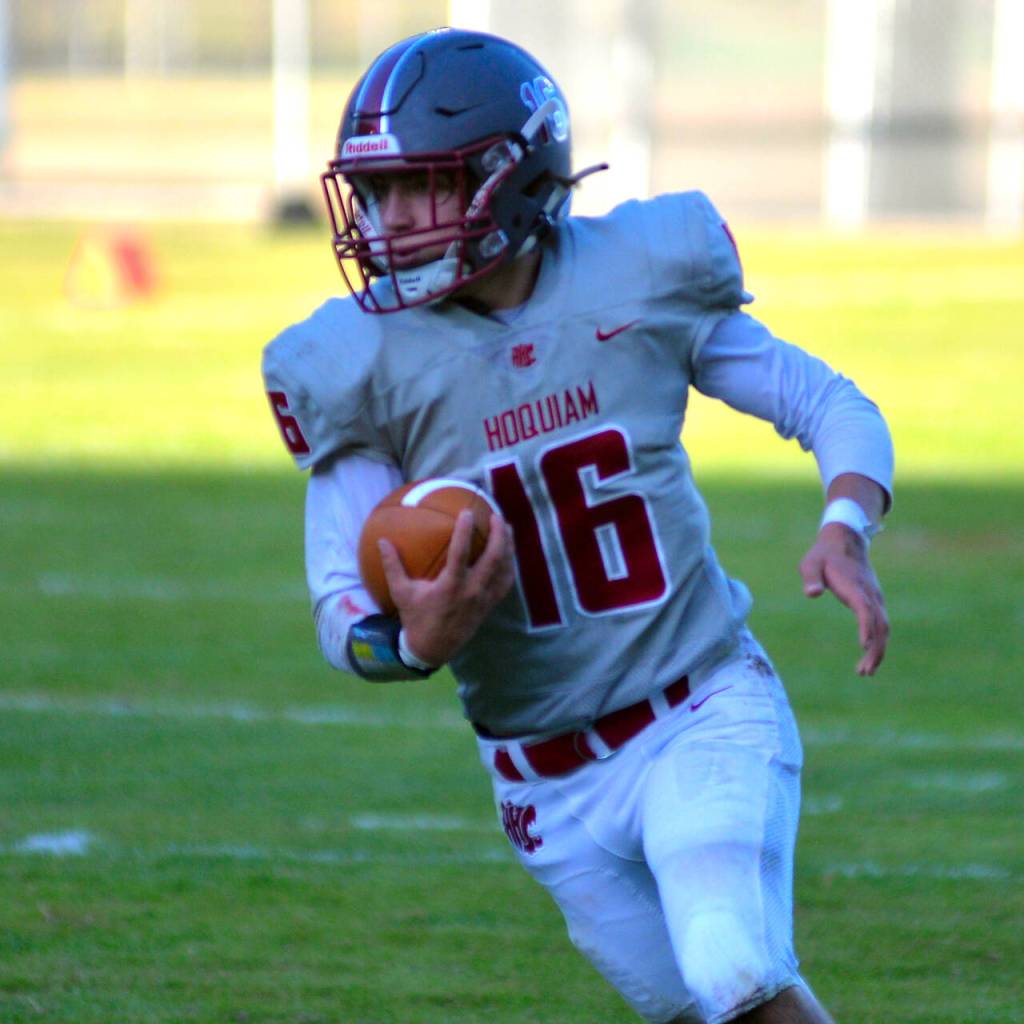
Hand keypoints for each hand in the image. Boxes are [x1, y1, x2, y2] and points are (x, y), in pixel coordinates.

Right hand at [378, 511, 514, 666]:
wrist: (433, 648)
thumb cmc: (416, 618)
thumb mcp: (401, 593)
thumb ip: (393, 566)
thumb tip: (382, 541)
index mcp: (450, 587)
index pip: (461, 553)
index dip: (465, 531)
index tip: (466, 512)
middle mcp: (472, 591)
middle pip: (493, 558)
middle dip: (498, 535)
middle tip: (495, 515)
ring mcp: (484, 599)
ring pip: (504, 569)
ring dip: (508, 547)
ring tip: (507, 527)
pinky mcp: (489, 606)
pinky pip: (505, 583)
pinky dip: (509, 566)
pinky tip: (508, 554)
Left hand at [799, 522, 889, 675]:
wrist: (844, 542)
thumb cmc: (823, 555)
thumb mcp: (811, 563)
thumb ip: (811, 577)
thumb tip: (812, 593)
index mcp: (855, 586)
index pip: (864, 609)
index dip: (865, 626)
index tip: (863, 646)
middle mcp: (870, 594)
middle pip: (879, 625)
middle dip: (875, 650)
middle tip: (863, 672)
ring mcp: (875, 598)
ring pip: (883, 628)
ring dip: (878, 650)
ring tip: (864, 672)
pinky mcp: (874, 602)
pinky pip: (880, 625)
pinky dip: (877, 641)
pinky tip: (867, 655)